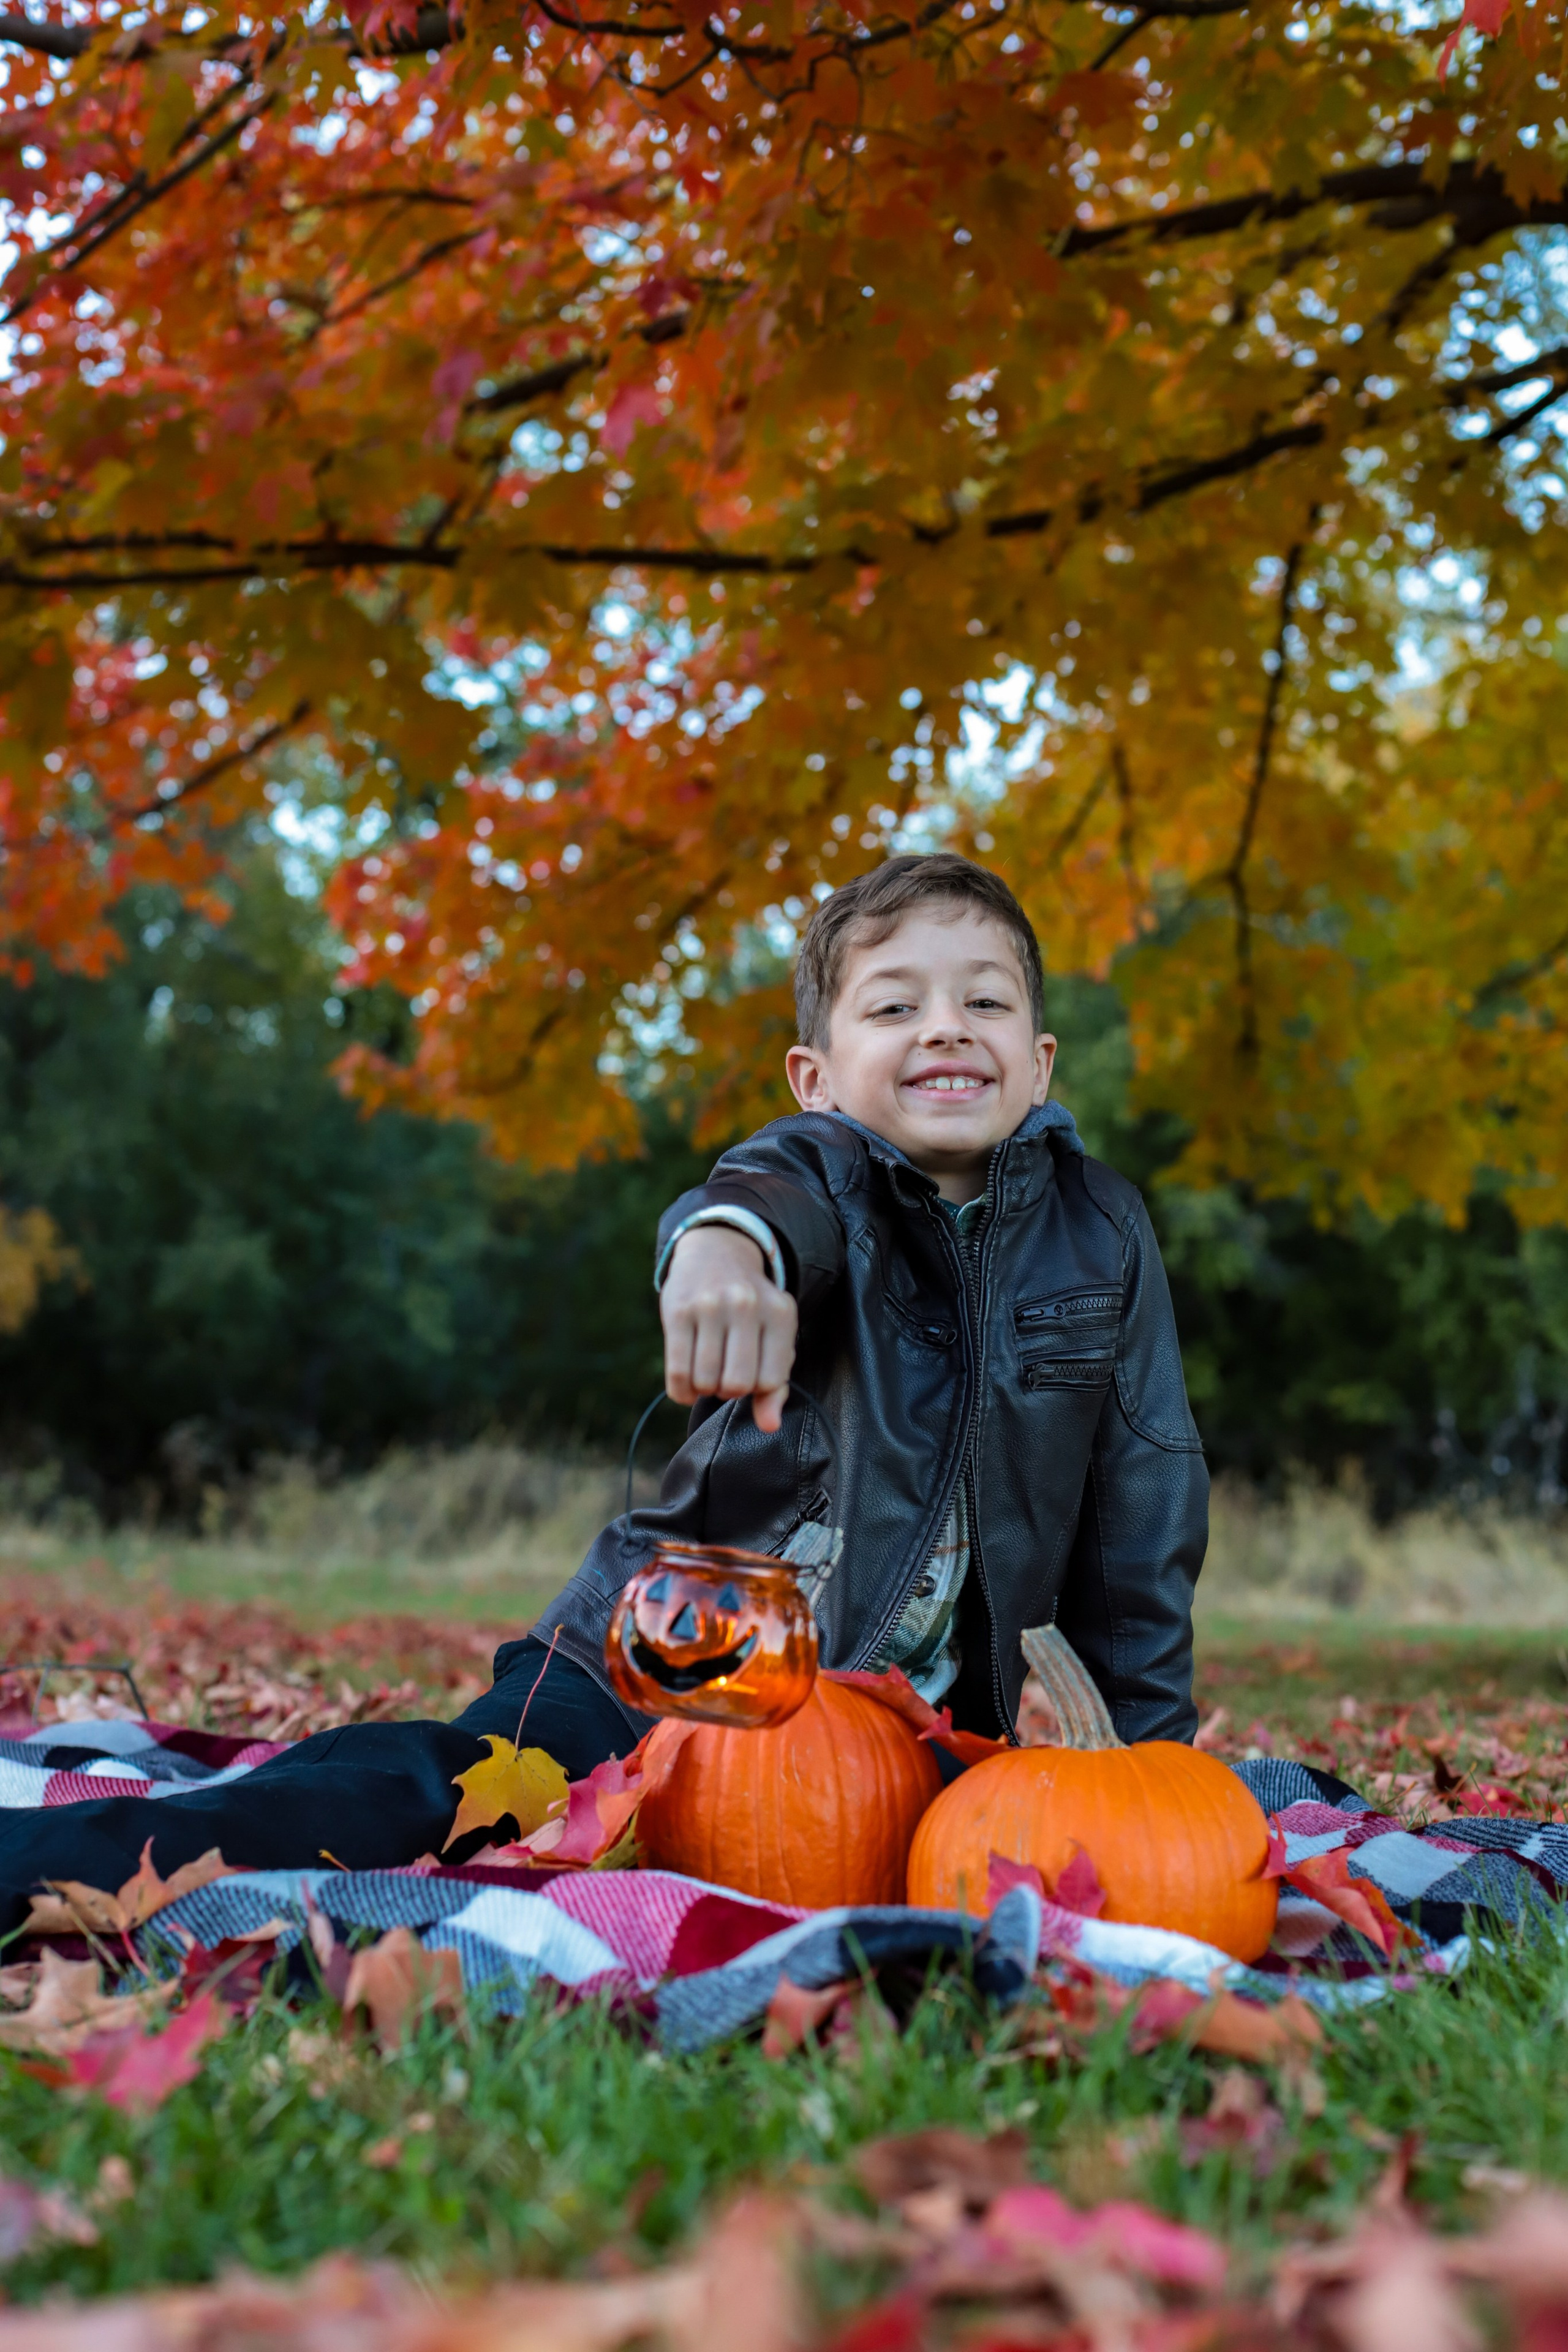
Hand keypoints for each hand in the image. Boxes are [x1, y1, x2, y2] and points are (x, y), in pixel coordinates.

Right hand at [660, 1225, 797, 1430]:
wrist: (717, 1252)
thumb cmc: (751, 1308)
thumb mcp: (773, 1336)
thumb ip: (776, 1384)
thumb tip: (769, 1426)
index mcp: (780, 1313)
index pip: (770, 1381)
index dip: (756, 1388)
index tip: (749, 1374)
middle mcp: (746, 1305)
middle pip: (736, 1384)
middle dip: (729, 1391)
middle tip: (725, 1375)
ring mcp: (710, 1306)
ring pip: (705, 1381)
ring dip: (704, 1388)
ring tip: (708, 1372)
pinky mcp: (677, 1310)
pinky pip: (677, 1372)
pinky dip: (682, 1391)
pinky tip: (687, 1383)